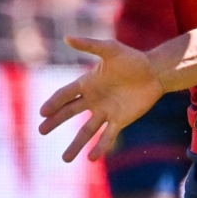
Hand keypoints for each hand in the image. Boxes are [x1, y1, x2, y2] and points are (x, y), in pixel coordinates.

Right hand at [37, 35, 166, 162]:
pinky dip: (100, 147)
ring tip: (65, 159)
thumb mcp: (110, 49)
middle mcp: (93, 100)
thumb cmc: (132, 58)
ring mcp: (106, 112)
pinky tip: (91, 158)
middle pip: (70, 113)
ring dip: (75, 144)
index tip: (42, 112)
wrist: (155, 72)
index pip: (65, 95)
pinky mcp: (120, 121)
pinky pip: (108, 136)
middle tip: (41, 131)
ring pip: (86, 131)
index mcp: (87, 83)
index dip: (54, 103)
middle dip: (55, 122)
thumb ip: (89, 45)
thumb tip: (66, 38)